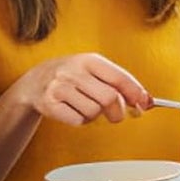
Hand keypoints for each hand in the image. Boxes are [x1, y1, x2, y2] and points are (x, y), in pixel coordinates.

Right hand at [15, 54, 149, 125]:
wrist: (34, 82)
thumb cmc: (71, 76)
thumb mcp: (93, 71)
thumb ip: (118, 83)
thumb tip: (145, 100)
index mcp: (88, 60)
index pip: (119, 77)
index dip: (135, 93)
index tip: (145, 103)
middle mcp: (73, 71)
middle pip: (109, 98)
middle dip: (118, 111)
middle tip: (117, 115)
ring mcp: (59, 87)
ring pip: (93, 111)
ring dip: (96, 116)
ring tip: (87, 107)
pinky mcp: (49, 104)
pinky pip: (78, 120)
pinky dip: (82, 121)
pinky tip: (75, 111)